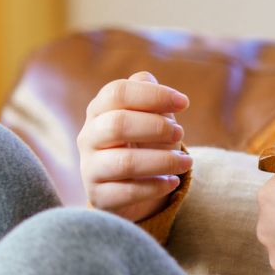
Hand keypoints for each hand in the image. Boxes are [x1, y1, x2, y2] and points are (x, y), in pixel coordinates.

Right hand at [77, 71, 192, 222]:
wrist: (133, 186)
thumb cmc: (145, 143)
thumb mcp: (150, 117)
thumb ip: (149, 96)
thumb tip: (147, 78)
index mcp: (99, 110)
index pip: (118, 92)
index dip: (153, 94)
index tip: (184, 103)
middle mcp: (88, 136)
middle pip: (117, 124)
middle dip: (157, 127)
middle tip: (181, 133)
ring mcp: (90, 167)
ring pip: (124, 162)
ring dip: (163, 161)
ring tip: (186, 162)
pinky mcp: (99, 196)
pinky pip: (127, 192)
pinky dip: (155, 186)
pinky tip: (172, 182)